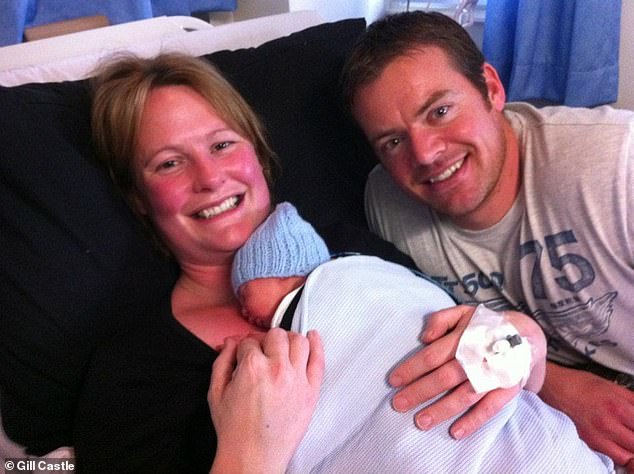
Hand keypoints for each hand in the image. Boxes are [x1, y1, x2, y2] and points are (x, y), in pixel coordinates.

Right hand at [208, 328, 323, 472]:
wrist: (253, 457)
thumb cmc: (235, 430)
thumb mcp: (216, 392)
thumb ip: (223, 361)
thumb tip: (232, 343)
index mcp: (252, 367)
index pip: (250, 340)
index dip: (244, 346)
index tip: (245, 354)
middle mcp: (277, 369)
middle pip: (276, 335)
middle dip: (266, 340)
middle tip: (262, 351)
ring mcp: (298, 379)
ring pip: (299, 341)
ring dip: (289, 339)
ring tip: (284, 346)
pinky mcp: (312, 391)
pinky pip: (319, 360)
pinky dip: (317, 344)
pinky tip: (313, 337)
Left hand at [388, 305, 546, 438]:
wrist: (527, 335)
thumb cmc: (485, 325)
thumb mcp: (463, 312)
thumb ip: (441, 320)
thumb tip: (423, 337)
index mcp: (464, 337)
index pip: (432, 355)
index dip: (412, 368)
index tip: (393, 380)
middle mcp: (477, 357)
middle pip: (444, 377)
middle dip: (419, 392)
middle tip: (398, 404)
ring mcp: (493, 375)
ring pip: (464, 395)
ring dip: (441, 410)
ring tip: (420, 422)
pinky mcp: (507, 389)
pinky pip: (490, 408)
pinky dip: (473, 421)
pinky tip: (455, 432)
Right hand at [539, 363, 633, 468]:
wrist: (553, 387)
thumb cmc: (579, 384)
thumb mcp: (610, 385)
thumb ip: (632, 399)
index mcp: (618, 408)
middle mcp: (609, 425)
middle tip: (632, 432)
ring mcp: (597, 436)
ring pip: (628, 456)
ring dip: (631, 449)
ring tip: (628, 441)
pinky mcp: (588, 442)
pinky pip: (611, 457)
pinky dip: (618, 454)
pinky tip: (617, 445)